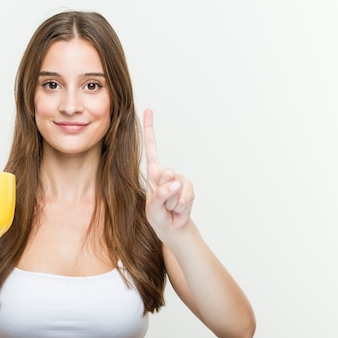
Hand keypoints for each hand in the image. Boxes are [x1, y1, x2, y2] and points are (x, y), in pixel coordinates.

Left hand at [143, 109, 194, 238]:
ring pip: (176, 186)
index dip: (150, 129)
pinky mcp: (188, 187)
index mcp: (153, 173)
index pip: (151, 148)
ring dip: (172, 202)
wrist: (173, 227)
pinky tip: (178, 208)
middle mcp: (165, 173)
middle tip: (163, 204)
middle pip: (165, 174)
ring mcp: (178, 180)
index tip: (148, 110)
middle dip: (163, 191)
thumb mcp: (153, 207)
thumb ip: (161, 194)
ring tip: (170, 207)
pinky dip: (181, 205)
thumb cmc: (158, 216)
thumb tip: (174, 182)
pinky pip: (185, 195)